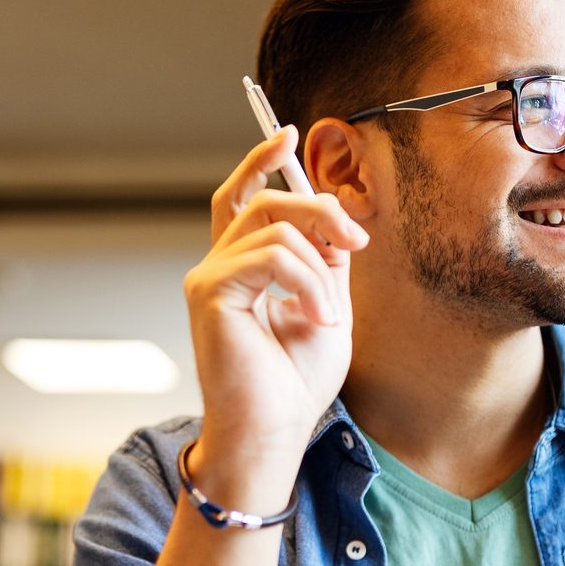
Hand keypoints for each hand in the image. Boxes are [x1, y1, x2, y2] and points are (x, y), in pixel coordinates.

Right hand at [186, 126, 369, 465]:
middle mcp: (217, 268)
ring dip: (319, 264)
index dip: (260, 162)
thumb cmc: (295, 383)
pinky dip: (307, 284)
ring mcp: (207, 279)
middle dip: (319, 210)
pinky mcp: (209, 293)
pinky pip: (271, 257)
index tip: (288, 133)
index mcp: (241, 270)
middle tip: (356, 242)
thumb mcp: (327, 307)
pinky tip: (317, 319)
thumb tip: (335, 218)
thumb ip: (325, 261)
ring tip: (329, 314)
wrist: (273, 431)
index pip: (240, 199)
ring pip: (272, 224)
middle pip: (265, 201)